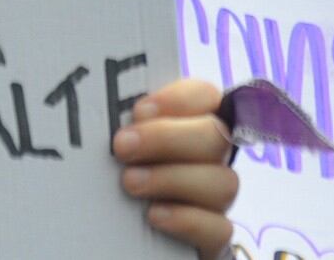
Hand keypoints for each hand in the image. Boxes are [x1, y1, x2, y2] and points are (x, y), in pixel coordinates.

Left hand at [113, 79, 238, 257]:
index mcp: (195, 125)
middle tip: (122, 147)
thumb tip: (110, 118)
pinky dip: (186, 219)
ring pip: (223, 182)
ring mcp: (217, 201)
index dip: (179, 99)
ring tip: (130, 183)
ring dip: (172, 179)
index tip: (138, 111)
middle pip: (215, 137)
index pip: (206, 96)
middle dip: (166, 138)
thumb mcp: (124, 149)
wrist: (124, 238)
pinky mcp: (214, 238)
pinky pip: (219, 228)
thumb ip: (130, 129)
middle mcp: (214, 159)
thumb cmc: (122, 177)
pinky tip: (154, 216)